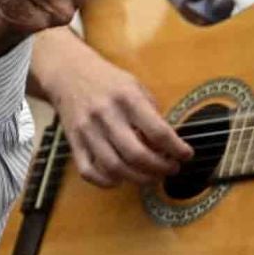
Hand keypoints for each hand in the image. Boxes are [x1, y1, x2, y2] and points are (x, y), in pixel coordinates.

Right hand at [32, 30, 190, 187]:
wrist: (67, 72)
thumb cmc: (107, 81)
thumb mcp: (135, 86)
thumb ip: (151, 113)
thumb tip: (168, 144)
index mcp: (127, 98)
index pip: (158, 131)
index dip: (176, 149)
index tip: (186, 155)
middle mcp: (106, 115)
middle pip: (137, 154)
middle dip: (160, 168)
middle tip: (171, 168)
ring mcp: (87, 130)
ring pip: (114, 167)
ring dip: (139, 179)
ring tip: (152, 177)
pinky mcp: (73, 141)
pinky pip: (88, 171)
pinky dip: (106, 182)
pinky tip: (120, 179)